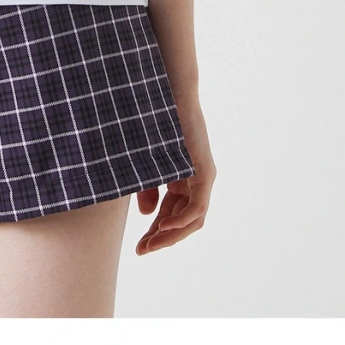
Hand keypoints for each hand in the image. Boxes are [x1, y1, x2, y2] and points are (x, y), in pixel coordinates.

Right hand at [135, 100, 215, 254]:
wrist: (165, 94)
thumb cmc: (153, 123)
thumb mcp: (147, 163)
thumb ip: (149, 188)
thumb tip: (149, 215)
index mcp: (181, 179)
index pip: (172, 216)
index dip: (156, 234)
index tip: (139, 247)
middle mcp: (195, 181)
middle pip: (184, 223)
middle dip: (162, 239)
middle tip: (143, 251)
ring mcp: (202, 177)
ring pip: (193, 219)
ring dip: (172, 235)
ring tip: (151, 243)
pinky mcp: (204, 172)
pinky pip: (197, 207)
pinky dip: (181, 219)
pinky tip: (163, 226)